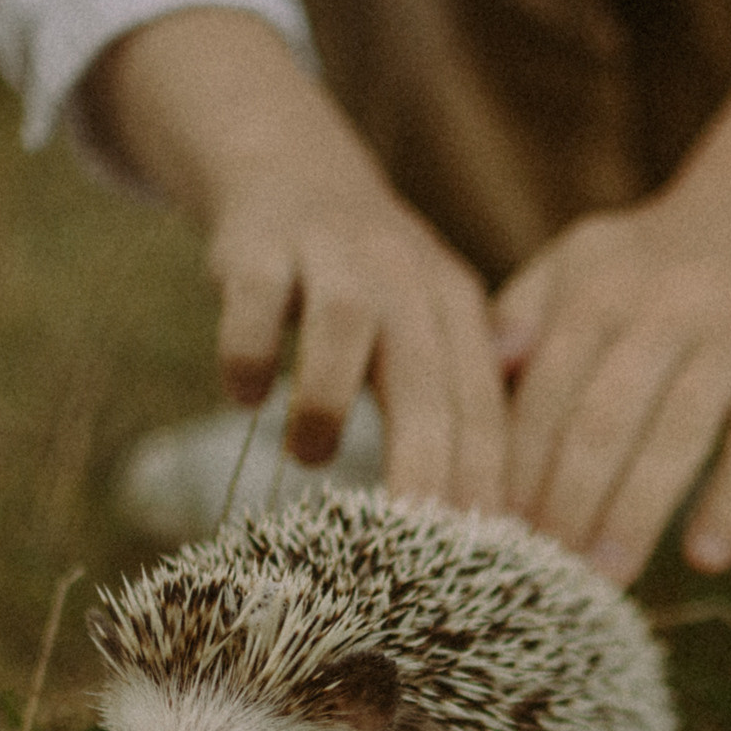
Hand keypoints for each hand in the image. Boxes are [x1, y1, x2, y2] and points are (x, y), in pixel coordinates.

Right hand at [88, 10, 504, 510]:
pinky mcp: (259, 246)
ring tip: (310, 454)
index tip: (482, 563)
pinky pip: (253, 304)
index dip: (485, 487)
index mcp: (457, 310)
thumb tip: (486, 523)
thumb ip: (453, 407)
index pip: (483, 410)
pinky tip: (244, 396)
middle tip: (412, 550)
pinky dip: (248, 355)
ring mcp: (332, 256)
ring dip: (327, 403)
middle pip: (428, 382)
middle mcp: (405, 278)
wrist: (289, 168)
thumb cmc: (366, 287)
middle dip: (426, 471)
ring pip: (346, 328)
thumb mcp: (426, 330)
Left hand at [495, 20, 730, 583]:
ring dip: (638, 514)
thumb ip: (523, 316)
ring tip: (610, 577)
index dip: (520, 468)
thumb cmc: (650, 258)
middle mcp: (664, 310)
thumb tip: (480, 376)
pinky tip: (705, 557)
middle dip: (570, 502)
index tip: (499, 532)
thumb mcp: (579, 262)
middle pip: (604, 421)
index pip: (546, 394)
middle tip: (548, 572)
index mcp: (598, 291)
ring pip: (678, 436)